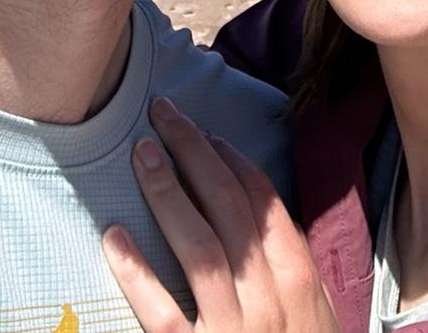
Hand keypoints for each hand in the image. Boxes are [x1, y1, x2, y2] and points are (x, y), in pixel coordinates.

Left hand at [104, 97, 336, 332]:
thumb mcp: (312, 314)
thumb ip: (286, 268)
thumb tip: (253, 215)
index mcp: (299, 280)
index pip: (263, 204)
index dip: (232, 161)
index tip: (205, 134)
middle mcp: (269, 299)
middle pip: (228, 209)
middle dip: (195, 154)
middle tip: (164, 116)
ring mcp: (233, 331)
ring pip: (196, 246)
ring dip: (167, 192)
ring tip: (142, 154)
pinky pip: (162, 314)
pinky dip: (136, 272)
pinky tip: (115, 236)